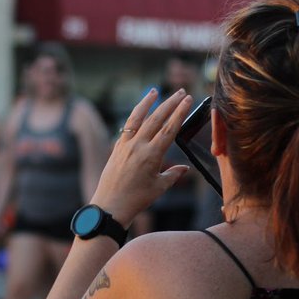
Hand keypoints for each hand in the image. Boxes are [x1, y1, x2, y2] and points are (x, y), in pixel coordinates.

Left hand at [90, 89, 193, 226]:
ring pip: (137, 118)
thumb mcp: (159, 188)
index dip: (180, 113)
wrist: (110, 206)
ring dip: (147, 103)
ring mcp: (125, 145)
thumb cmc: (137, 200)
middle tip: (180, 92)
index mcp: (152, 156)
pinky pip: (127, 127)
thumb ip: (173, 174)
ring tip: (154, 91)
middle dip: (170, 103)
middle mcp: (138, 147)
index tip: (188, 100)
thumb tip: (184, 168)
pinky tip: (140, 111)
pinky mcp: (117, 148)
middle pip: (156, 119)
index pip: (169, 129)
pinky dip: (135, 117)